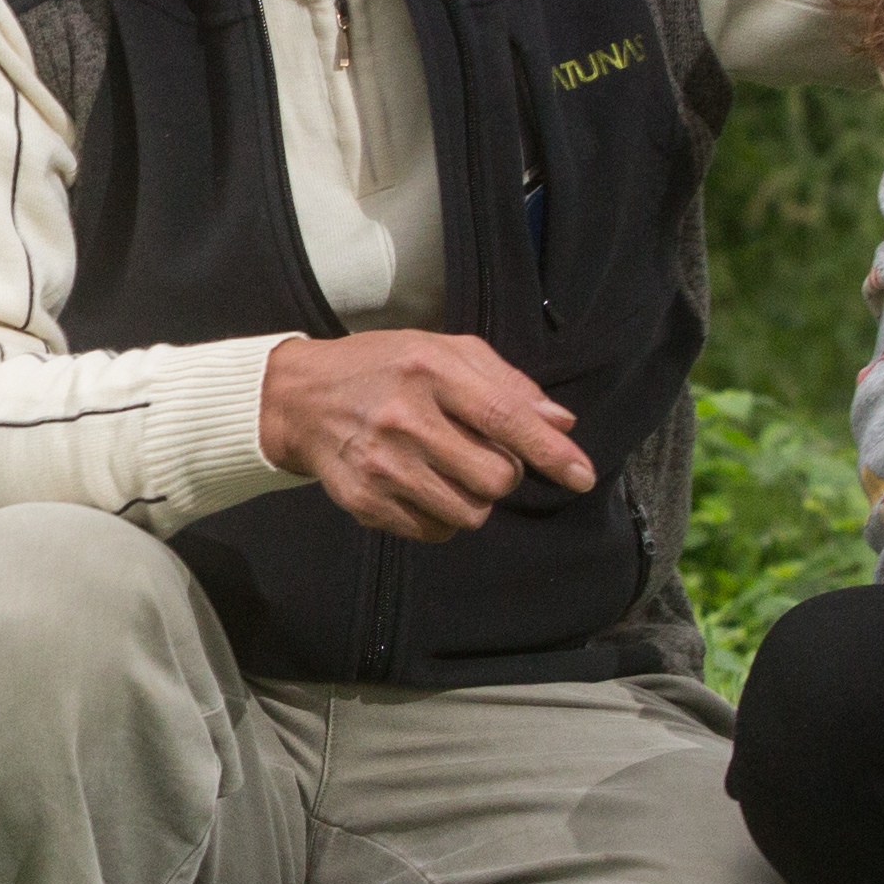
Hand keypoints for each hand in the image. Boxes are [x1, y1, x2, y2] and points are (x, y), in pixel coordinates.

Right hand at [260, 331, 598, 540]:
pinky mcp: (365, 501)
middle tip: (478, 452)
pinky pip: (435, 532)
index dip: (550, 451)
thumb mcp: (442, 351)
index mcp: (429, 369)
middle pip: (495, 477)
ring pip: (470, 514)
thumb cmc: (384, 367)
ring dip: (474, 499)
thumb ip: (506, 383)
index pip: (504, 417)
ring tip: (447, 470)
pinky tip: (421, 486)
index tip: (582, 476)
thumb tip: (561, 423)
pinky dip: (442, 517)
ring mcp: (382, 465)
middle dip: (502, 472)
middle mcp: (404, 418)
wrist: (300, 399)